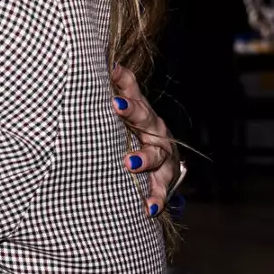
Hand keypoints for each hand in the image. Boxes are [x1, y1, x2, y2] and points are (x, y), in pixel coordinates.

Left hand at [109, 65, 180, 217]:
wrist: (157, 163)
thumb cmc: (134, 133)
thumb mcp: (126, 113)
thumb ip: (119, 90)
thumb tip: (108, 65)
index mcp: (143, 114)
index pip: (135, 94)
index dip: (125, 86)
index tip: (111, 75)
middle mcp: (156, 131)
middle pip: (146, 119)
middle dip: (132, 112)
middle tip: (116, 107)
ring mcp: (164, 156)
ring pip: (158, 155)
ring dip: (144, 157)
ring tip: (129, 163)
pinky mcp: (166, 179)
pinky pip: (163, 190)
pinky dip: (156, 198)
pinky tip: (148, 207)